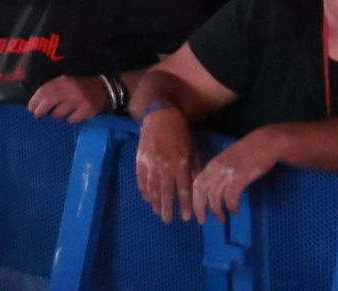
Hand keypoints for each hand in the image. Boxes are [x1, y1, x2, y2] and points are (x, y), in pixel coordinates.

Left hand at [27, 74, 109, 122]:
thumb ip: (54, 89)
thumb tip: (37, 102)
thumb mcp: (68, 82)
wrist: (105, 88)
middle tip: (37, 115)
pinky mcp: (87, 110)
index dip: (35, 99)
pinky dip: (69, 120)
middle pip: (49, 101)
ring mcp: (79, 100)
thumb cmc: (82, 86)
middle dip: (40, 109)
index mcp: (64, 80)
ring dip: (56, 116)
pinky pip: (71, 120)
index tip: (30, 107)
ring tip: (58, 115)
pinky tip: (72, 116)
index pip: (45, 89)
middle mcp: (71, 89)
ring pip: (59, 113)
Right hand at [135, 106, 197, 222]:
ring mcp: (151, 165)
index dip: (184, 205)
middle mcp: (165, 167)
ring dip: (155, 202)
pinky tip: (147, 198)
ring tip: (157, 212)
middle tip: (167, 220)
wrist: (160, 117)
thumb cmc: (180, 132)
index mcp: (180, 164)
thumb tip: (197, 186)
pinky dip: (144, 190)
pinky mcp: (140, 161)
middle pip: (166, 193)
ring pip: (152, 189)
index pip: (183, 190)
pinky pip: (141, 180)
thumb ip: (193, 168)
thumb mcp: (192, 149)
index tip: (186, 218)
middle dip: (167, 209)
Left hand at [192, 129, 281, 224]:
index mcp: (213, 163)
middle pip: (202, 191)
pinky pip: (231, 197)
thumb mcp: (229, 160)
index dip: (195, 199)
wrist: (266, 142)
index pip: (197, 183)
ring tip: (223, 219)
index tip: (197, 211)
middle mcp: (217, 167)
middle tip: (203, 221)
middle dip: (200, 208)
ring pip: (215, 196)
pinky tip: (235, 210)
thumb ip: (221, 172)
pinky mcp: (240, 176)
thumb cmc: (250, 151)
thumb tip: (217, 190)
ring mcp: (228, 172)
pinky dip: (231, 206)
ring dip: (217, 211)